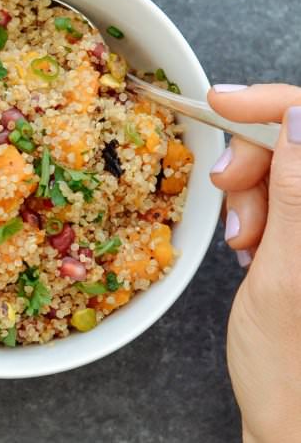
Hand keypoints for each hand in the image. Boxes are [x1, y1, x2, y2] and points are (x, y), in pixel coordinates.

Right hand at [208, 83, 300, 441]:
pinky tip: (249, 242)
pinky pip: (280, 196)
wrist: (292, 416)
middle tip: (226, 192)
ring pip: (286, 168)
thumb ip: (300, 193)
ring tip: (241, 238)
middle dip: (254, 158)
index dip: (272, 104)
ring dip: (251, 192)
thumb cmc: (290, 368)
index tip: (220, 102)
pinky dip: (255, 210)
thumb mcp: (287, 276)